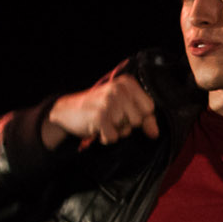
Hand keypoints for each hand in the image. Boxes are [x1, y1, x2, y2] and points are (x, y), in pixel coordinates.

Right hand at [43, 73, 159, 148]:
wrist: (67, 110)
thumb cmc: (98, 108)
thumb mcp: (122, 107)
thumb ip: (143, 117)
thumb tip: (155, 133)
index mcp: (127, 83)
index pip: (149, 108)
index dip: (140, 117)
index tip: (124, 113)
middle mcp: (119, 89)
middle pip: (139, 120)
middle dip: (126, 125)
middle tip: (110, 117)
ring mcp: (109, 102)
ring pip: (127, 130)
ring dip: (115, 131)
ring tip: (103, 121)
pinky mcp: (100, 116)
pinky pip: (114, 137)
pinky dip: (106, 138)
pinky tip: (97, 128)